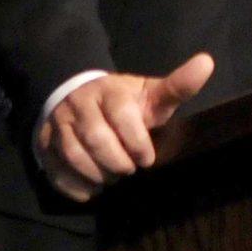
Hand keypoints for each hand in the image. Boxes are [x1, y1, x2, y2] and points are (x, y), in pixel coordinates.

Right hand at [37, 51, 213, 201]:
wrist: (78, 98)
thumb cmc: (124, 103)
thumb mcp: (150, 93)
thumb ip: (178, 85)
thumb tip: (207, 62)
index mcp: (110, 91)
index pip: (122, 114)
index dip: (137, 141)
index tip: (147, 158)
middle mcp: (80, 105)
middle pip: (96, 139)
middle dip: (118, 162)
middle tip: (129, 170)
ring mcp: (58, 125)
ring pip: (74, 156)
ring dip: (98, 175)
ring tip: (113, 177)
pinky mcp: (44, 145)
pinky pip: (56, 172)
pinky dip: (77, 187)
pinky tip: (93, 187)